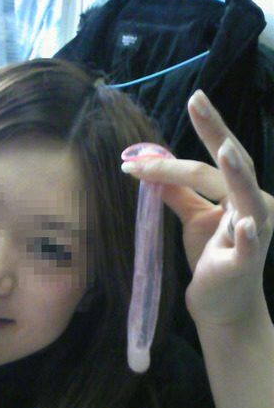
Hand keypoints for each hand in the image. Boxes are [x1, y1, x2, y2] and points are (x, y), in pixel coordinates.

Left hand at [122, 90, 273, 325]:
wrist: (221, 306)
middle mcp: (253, 207)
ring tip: (225, 150)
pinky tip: (244, 225)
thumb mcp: (193, 220)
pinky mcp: (246, 263)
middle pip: (233, 165)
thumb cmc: (212, 260)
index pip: (214, 160)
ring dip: (237, 174)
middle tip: (196, 100)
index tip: (173, 118)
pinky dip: (247, 236)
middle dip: (215, 132)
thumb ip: (179, 194)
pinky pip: (249, 247)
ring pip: (248, 199)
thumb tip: (152, 169)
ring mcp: (254, 234)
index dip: (195, 138)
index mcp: (239, 194)